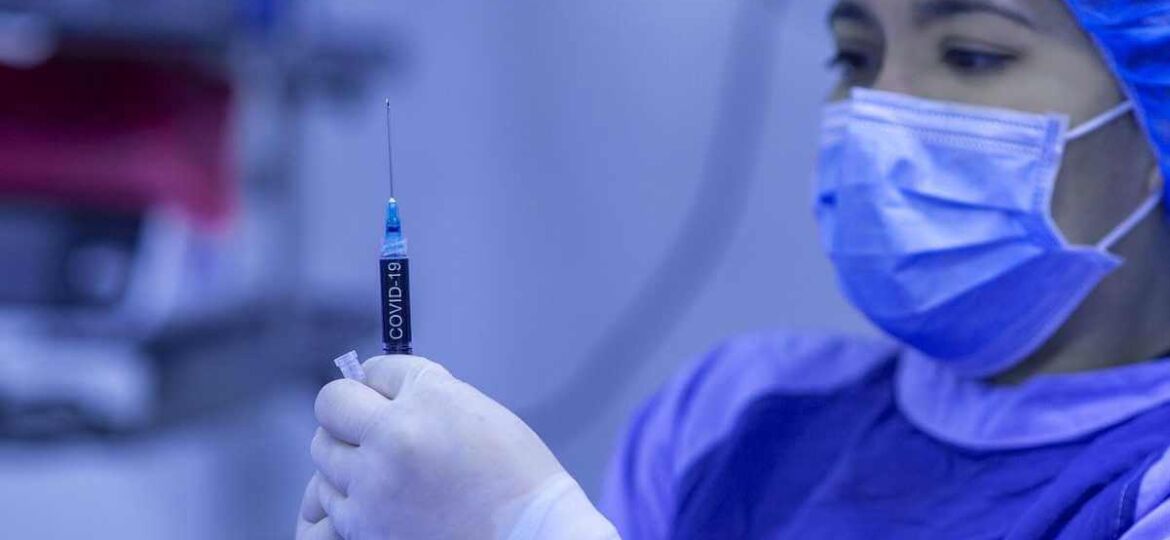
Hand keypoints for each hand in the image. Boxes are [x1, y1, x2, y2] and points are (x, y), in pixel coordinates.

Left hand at [299, 355, 565, 539]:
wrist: (529, 536)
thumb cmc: (516, 478)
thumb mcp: (478, 411)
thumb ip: (425, 394)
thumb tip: (377, 388)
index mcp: (429, 400)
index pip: (376, 370)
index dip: (382, 383)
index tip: (386, 394)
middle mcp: (393, 438)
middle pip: (332, 406)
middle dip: (350, 412)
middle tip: (372, 426)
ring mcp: (373, 486)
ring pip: (322, 453)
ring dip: (346, 455)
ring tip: (384, 469)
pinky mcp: (363, 528)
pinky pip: (326, 499)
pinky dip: (343, 495)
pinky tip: (373, 497)